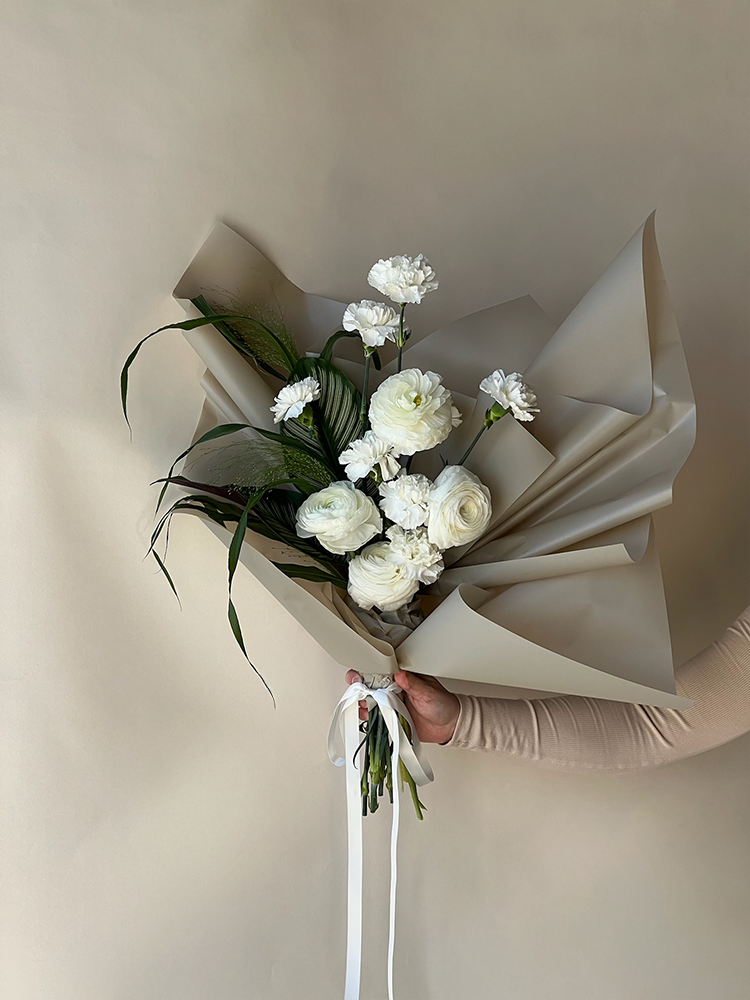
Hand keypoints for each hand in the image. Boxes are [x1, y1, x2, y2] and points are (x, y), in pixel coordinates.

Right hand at [345, 669, 460, 744]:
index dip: (367, 671)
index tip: (360, 675)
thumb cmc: (442, 704)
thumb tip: (400, 675)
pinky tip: (364, 716)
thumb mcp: (429, 691)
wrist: (449, 726)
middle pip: (370, 685)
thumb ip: (413, 684)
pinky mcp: (391, 719)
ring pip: (370, 701)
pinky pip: (375, 717)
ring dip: (361, 702)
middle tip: (357, 689)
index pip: (381, 671)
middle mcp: (394, 690)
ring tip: (360, 703)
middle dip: (359, 686)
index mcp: (402, 678)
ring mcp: (391, 704)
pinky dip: (367, 717)